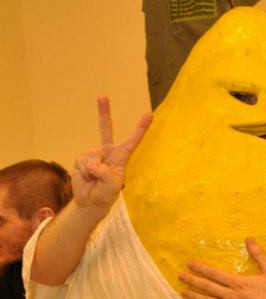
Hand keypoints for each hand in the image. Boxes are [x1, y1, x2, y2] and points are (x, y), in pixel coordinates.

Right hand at [71, 96, 151, 212]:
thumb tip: (92, 162)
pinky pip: (82, 161)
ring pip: (92, 154)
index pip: (132, 141)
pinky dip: (84, 171)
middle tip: (102, 96)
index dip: (141, 128)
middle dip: (103, 112)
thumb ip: (105, 173)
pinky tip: (86, 177)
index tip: (150, 114)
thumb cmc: (105, 194)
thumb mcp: (112, 187)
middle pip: (106, 129)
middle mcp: (108, 152)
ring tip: (94, 179)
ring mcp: (94, 154)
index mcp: (121, 157)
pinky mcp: (82, 158)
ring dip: (92, 170)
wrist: (89, 202)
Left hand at [179, 238, 265, 298]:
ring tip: (183, 292)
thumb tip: (249, 239)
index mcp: (239, 283)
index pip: (214, 273)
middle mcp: (232, 296)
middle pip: (207, 287)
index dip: (200, 268)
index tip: (190, 263)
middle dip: (192, 280)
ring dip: (194, 296)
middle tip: (180, 276)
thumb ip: (258, 254)